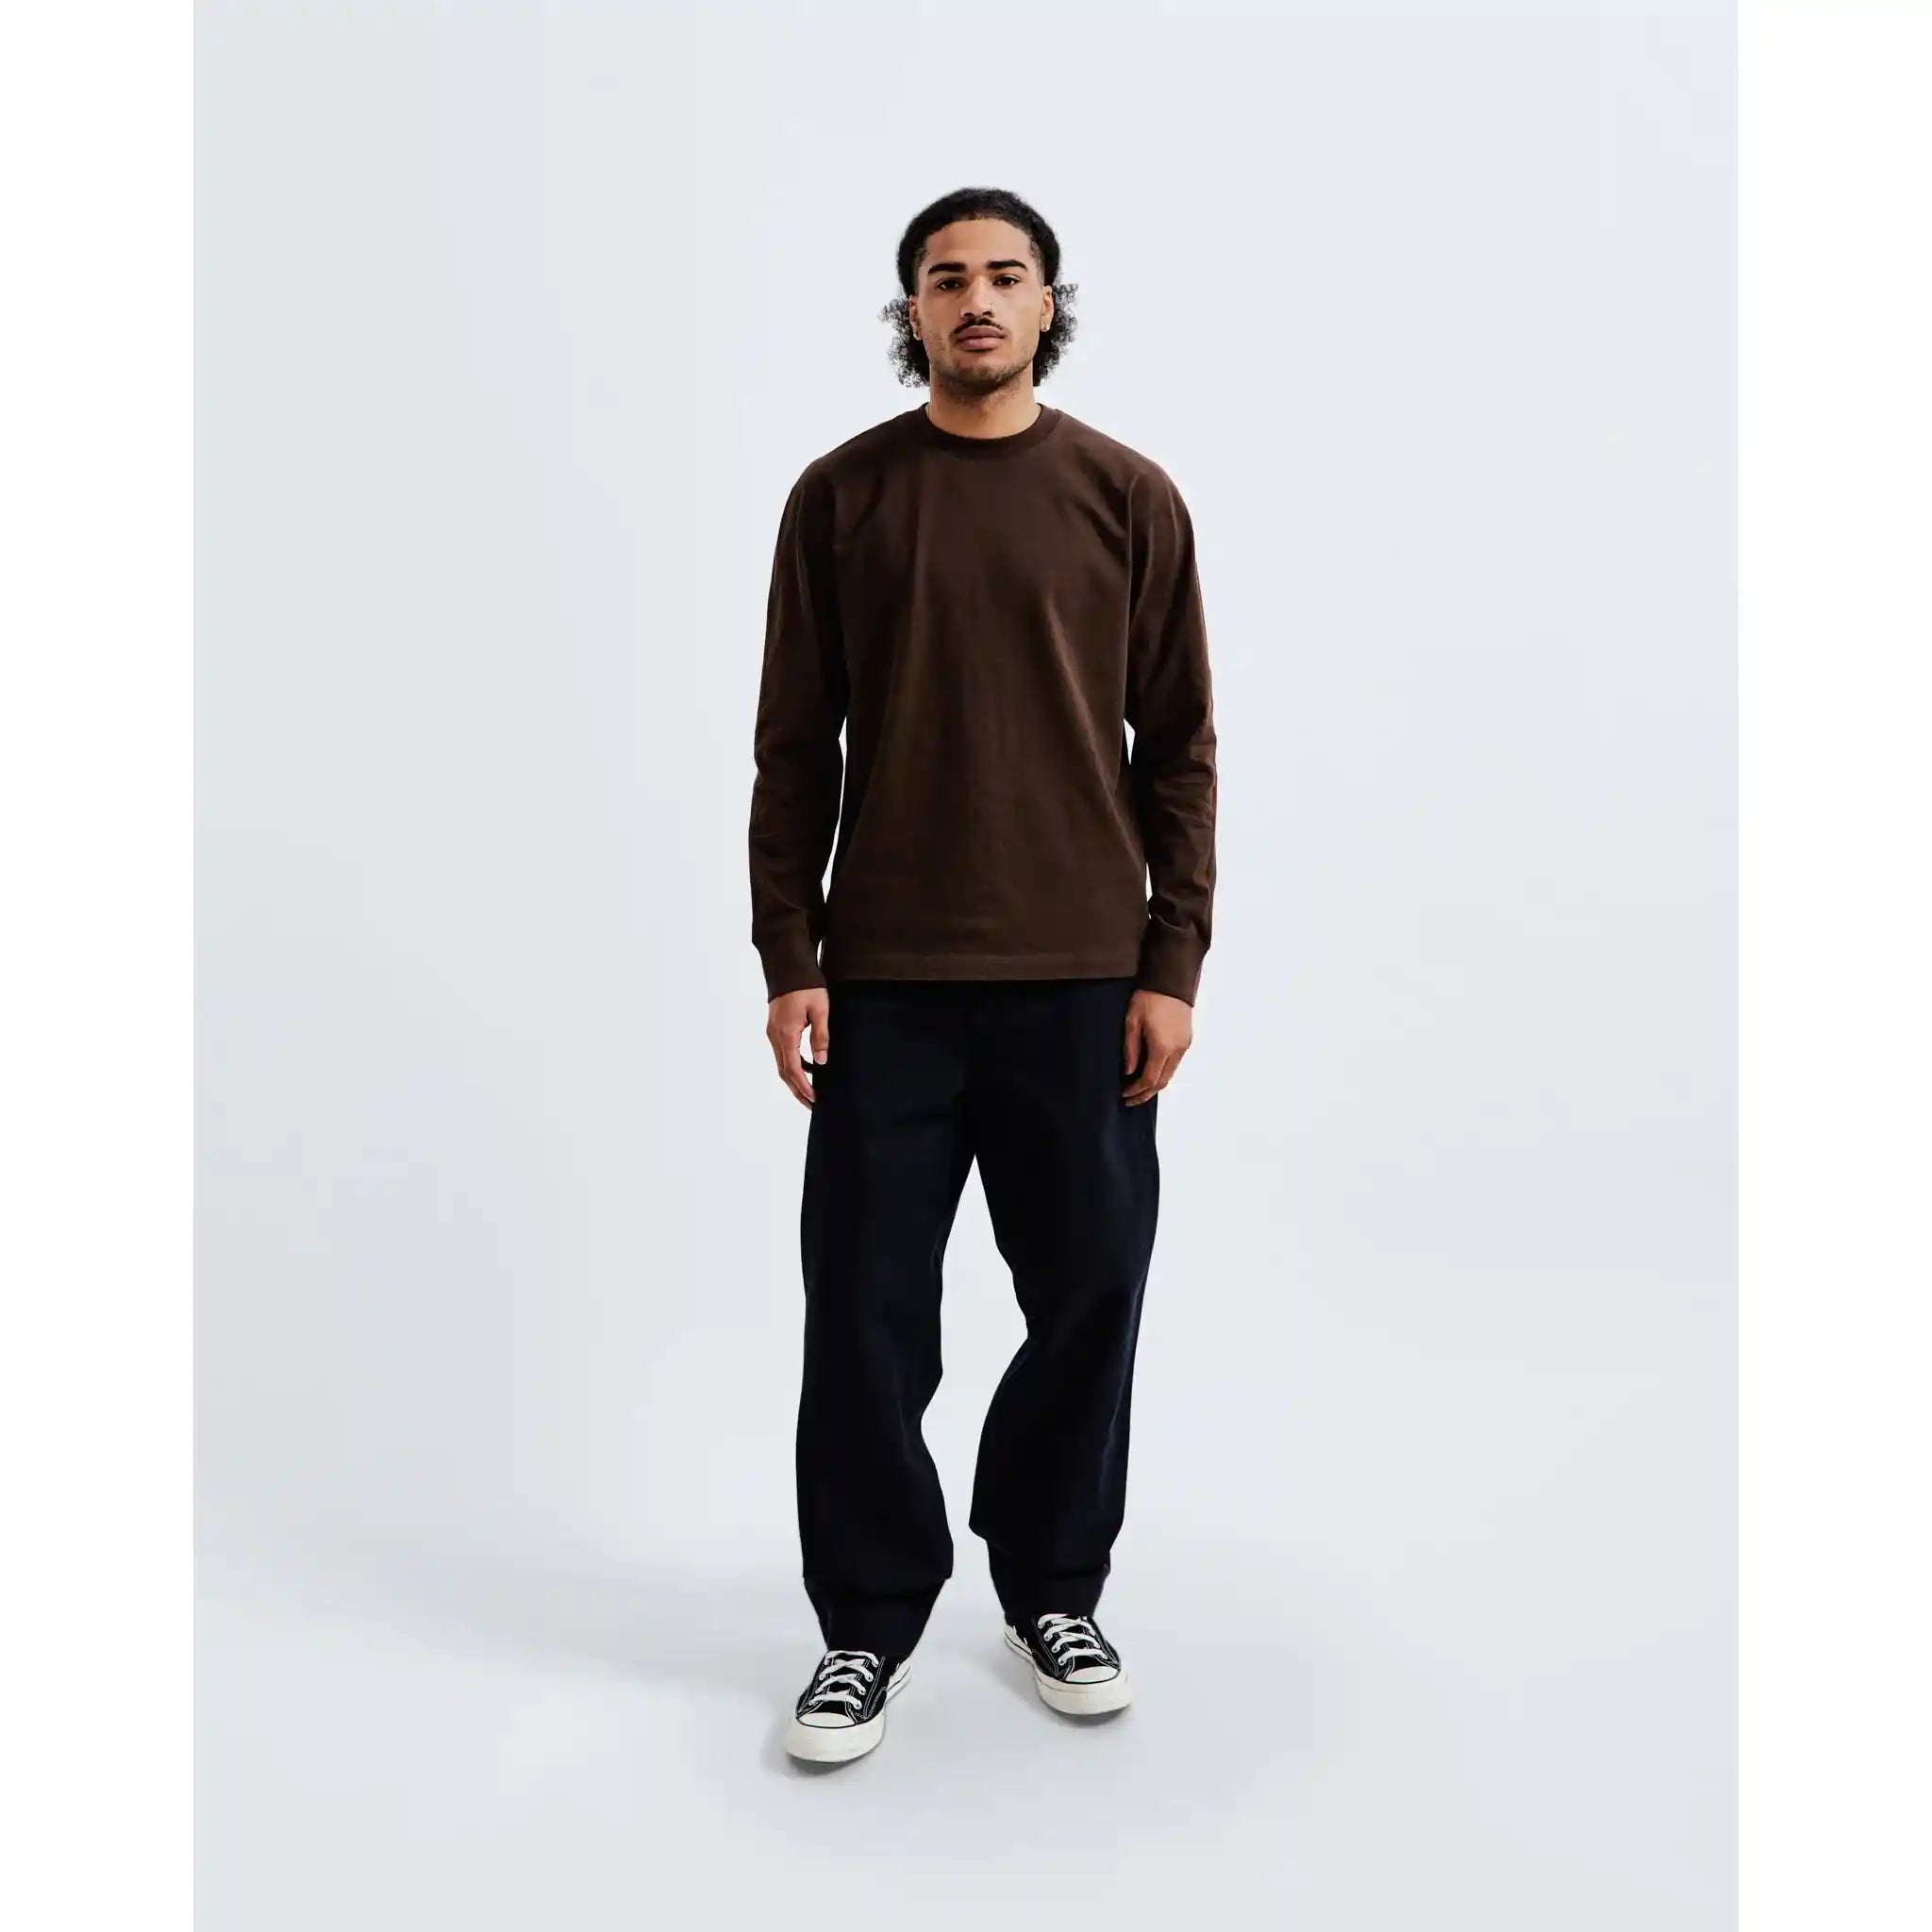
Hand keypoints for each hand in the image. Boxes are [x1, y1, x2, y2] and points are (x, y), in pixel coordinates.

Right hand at [766, 986, 829, 1107]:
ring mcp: (773, 1032)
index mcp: (786, 1033)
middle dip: (797, 1089)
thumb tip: (821, 1061)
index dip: (803, 1086)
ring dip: (794, 1079)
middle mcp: (775, 1036)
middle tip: (811, 1104)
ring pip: (781, 1063)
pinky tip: (808, 1067)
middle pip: (784, 1071)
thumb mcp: (820, 1009)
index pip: (793, 1069)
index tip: (814, 1099)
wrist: (787, 966)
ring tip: (810, 1091)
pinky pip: (782, 1052)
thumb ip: (821, 1036)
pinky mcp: (775, 1027)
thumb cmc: (806, 985)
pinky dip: (793, 1064)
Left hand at [1122, 988, 1192, 1104]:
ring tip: (1139, 1088)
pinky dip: (1163, 1071)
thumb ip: (1131, 1049)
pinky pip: (1175, 1063)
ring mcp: (1184, 1045)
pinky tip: (1152, 1070)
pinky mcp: (1187, 1039)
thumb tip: (1129, 1071)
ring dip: (1155, 1084)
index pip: (1150, 1079)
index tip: (1125, 1094)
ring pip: (1170, 1073)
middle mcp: (1177, 1050)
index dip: (1137, 1090)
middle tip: (1131, 1098)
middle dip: (1146, 1093)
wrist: (1171, 980)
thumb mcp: (1132, 1022)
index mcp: (1162, 1048)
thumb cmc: (1149, 998)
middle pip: (1163, 1081)